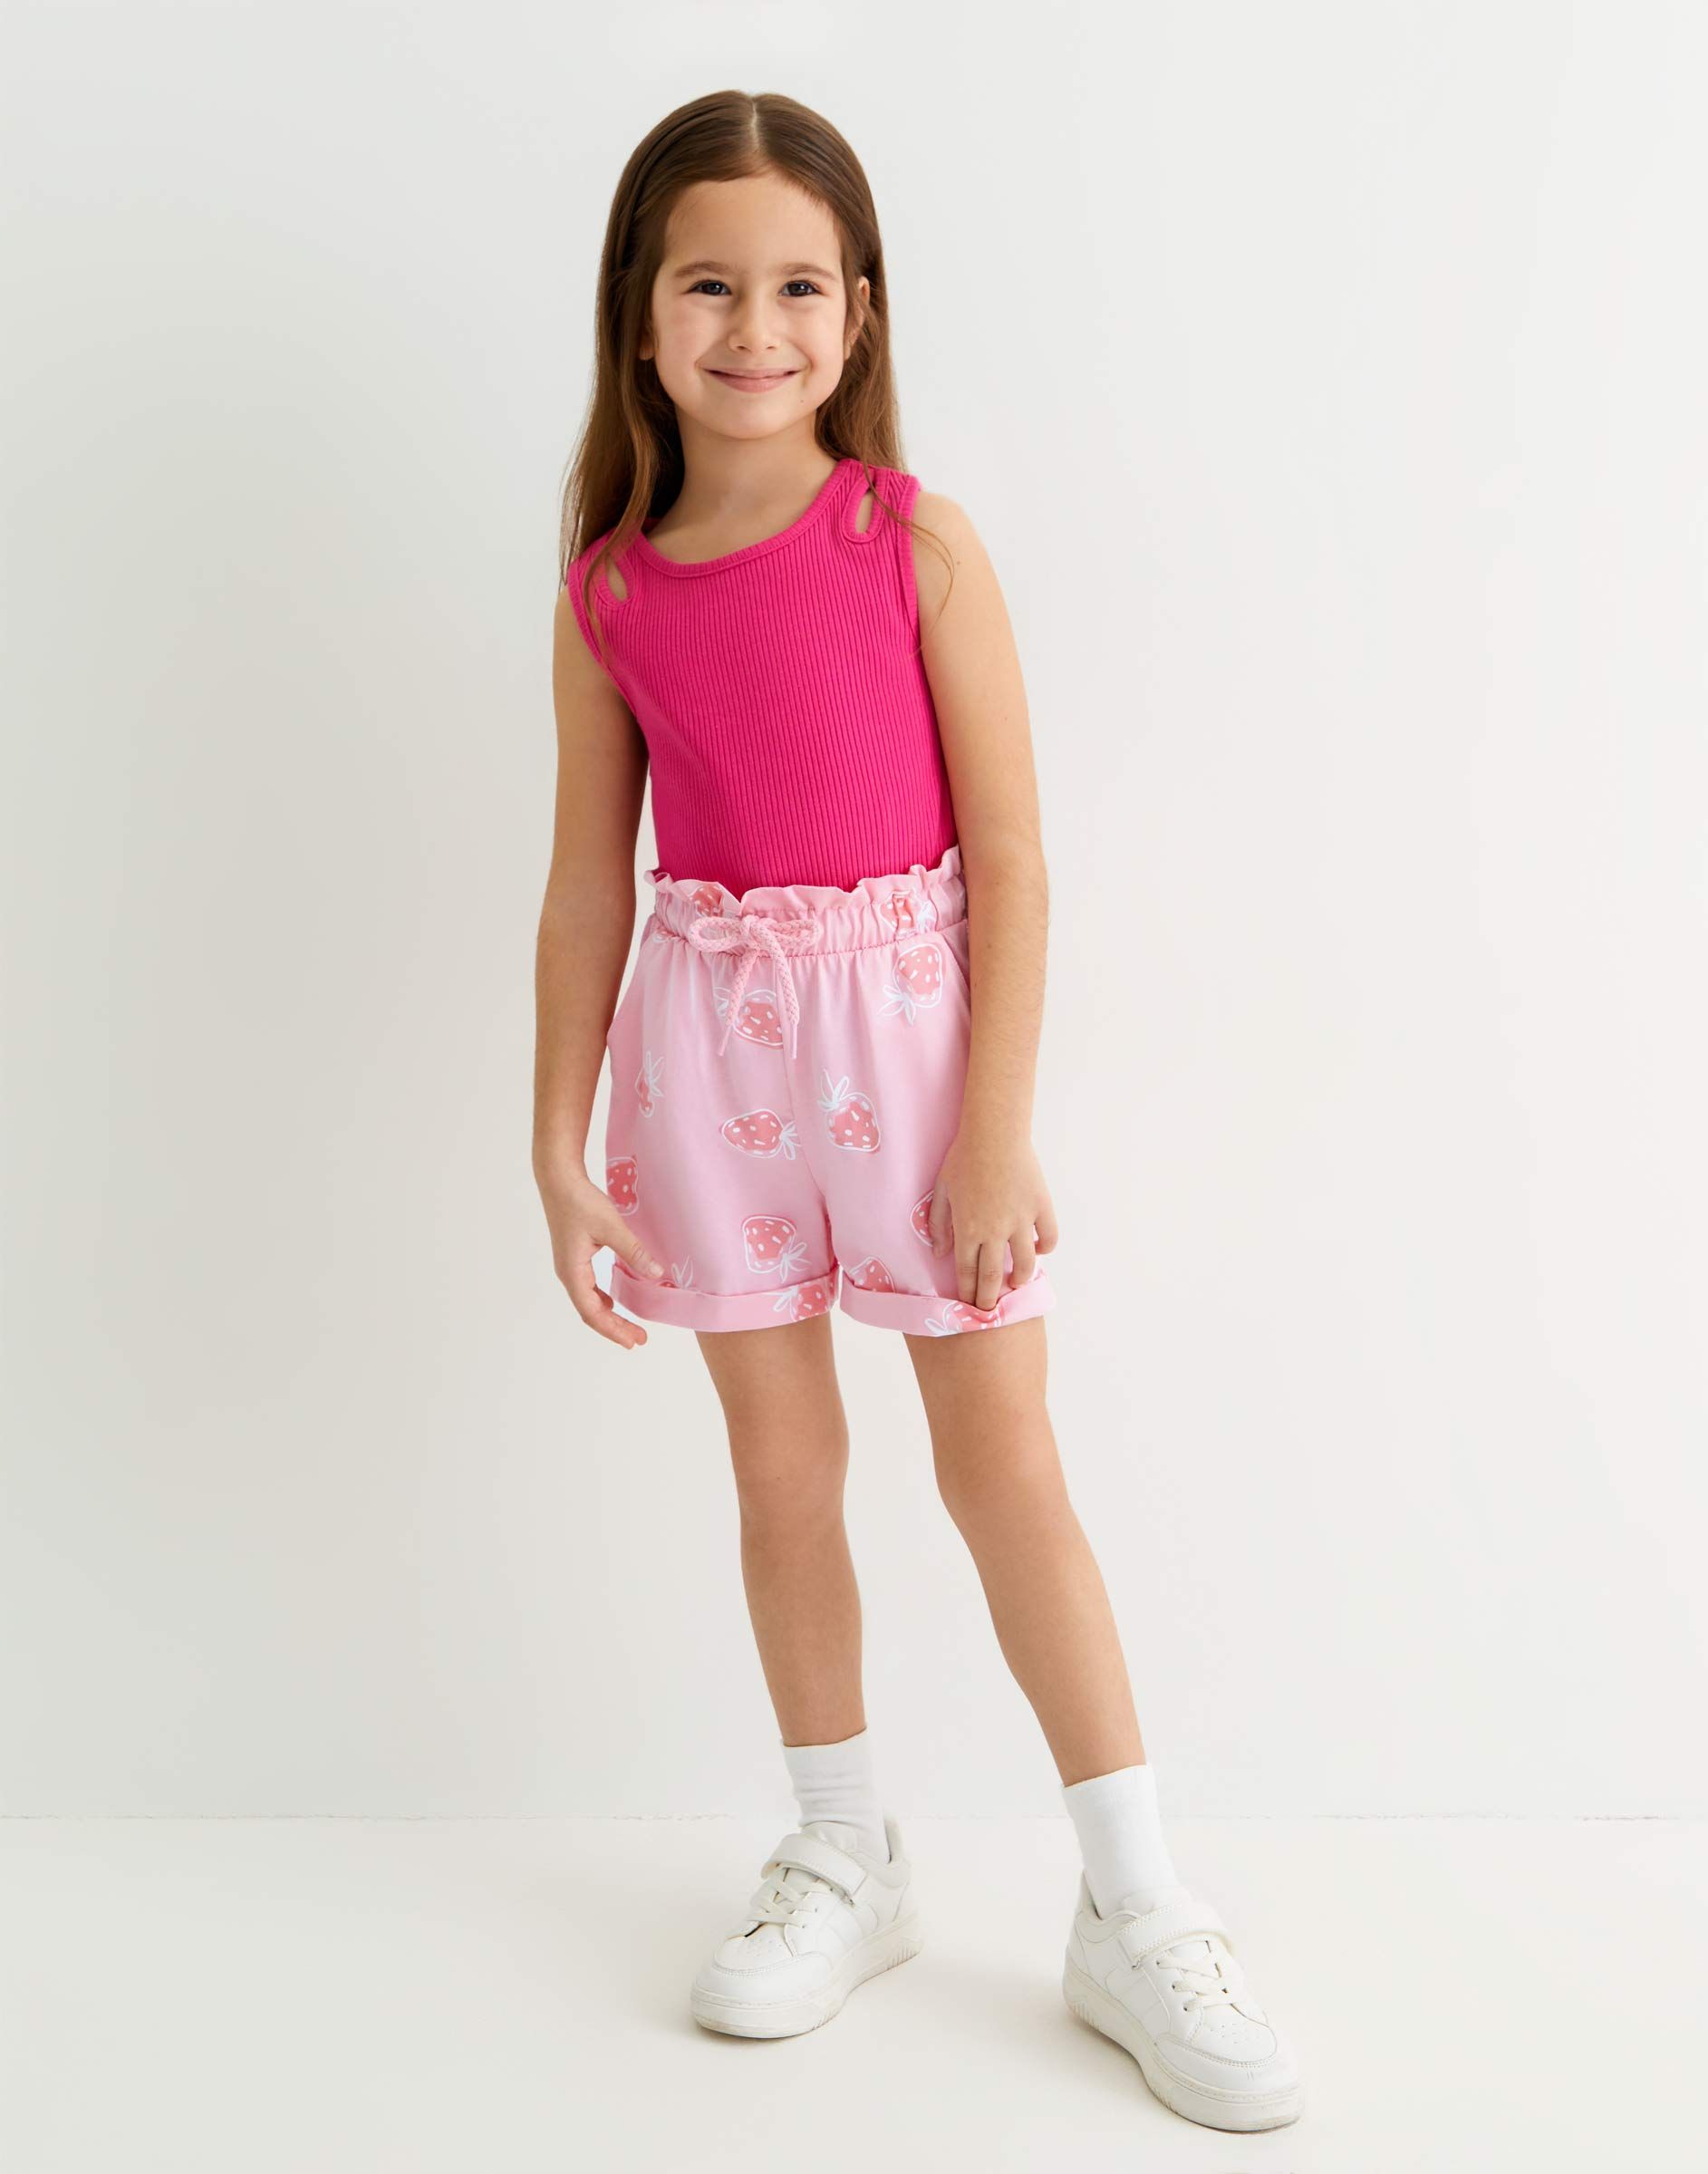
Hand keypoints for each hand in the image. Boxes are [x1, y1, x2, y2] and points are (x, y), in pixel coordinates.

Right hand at [534, 1149, 667, 1348]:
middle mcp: (568, 1273)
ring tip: (630, 1326)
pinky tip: (613, 1300)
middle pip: (590, 1312)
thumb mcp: (611, 1226)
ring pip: (588, 1301)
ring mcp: (569, 1266)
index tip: (634, 1341)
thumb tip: (657, 1275)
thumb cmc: (580, 1201)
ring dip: (609, 1315)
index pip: (592, 1312)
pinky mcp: (574, 1256)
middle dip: (614, 1327)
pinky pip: (587, 1287)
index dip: (613, 1329)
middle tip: (638, 1340)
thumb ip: (634, 1252)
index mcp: (572, 1272)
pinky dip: (602, 1299)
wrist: (558, 1179)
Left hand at [927, 1124, 1058, 1312]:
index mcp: (968, 1229)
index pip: (967, 1273)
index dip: (967, 1293)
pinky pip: (1049, 1238)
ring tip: (1014, 1283)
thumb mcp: (941, 1190)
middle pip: (992, 1277)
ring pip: (1024, 1265)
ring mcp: (1021, 1221)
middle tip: (988, 1309)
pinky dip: (1045, 1248)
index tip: (968, 1305)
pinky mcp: (1041, 1208)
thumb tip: (939, 1253)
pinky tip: (1037, 1250)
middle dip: (988, 1299)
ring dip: (1019, 1279)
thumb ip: (938, 1224)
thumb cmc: (963, 1158)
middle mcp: (995, 1231)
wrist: (994, 1134)